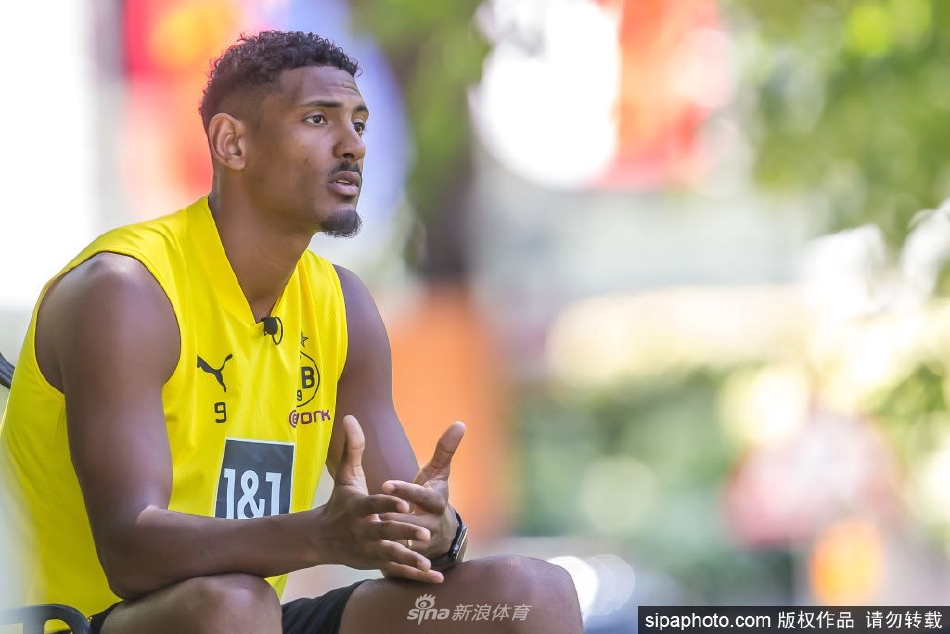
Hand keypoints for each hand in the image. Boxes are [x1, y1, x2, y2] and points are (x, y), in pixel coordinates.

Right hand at [316, 415, 442, 582]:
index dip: (387, 504)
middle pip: (384, 532)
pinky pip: (397, 571)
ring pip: (390, 555)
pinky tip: (436, 578)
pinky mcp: (375, 563)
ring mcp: (368, 549)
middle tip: (424, 533)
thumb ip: (353, 448)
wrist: (321, 538)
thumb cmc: (339, 503)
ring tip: (428, 560)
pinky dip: (415, 576)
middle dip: (403, 533)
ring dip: (409, 559)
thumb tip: (350, 417)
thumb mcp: (345, 476)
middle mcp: (362, 530)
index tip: (404, 503)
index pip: (373, 505)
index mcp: (357, 508)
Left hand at [380, 421, 465, 571]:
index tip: (385, 484)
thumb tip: (460, 422)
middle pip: (418, 523)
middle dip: (398, 519)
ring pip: (411, 545)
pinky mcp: (419, 559)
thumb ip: (445, 449)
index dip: (406, 491)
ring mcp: (428, 543)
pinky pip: (408, 564)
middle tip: (377, 512)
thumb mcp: (438, 473)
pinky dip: (397, 563)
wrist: (442, 532)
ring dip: (395, 540)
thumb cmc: (433, 496)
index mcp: (437, 500)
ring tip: (375, 531)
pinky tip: (379, 560)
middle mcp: (435, 522)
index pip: (424, 496)